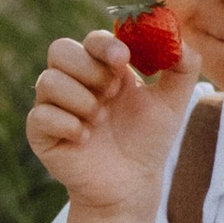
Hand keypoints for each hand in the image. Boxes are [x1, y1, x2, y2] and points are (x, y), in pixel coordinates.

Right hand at [25, 29, 192, 218]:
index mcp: (100, 68)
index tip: (123, 59)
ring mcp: (54, 106)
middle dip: (89, 70)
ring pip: (48, 81)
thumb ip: (183, 68)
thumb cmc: (148, 140)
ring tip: (100, 120)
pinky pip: (40, 116)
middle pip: (60, 50)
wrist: (132, 183)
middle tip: (112, 93)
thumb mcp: (173, 103)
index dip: (103, 44)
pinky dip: (67, 124)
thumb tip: (181, 40)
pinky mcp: (41, 133)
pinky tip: (85, 139)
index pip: (90, 40)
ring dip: (80, 99)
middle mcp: (73, 82)